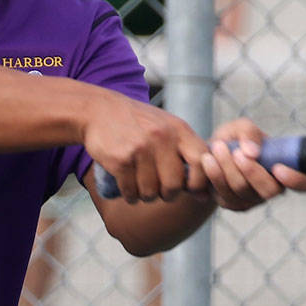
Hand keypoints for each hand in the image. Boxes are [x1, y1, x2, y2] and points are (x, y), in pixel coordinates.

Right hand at [83, 90, 209, 202]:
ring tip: (141, 186)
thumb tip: (205, 196)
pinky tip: (128, 188)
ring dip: (145, 195)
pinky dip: (130, 195)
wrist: (100, 110)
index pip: (201, 161)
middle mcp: (162, 137)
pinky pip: (131, 192)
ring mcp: (141, 149)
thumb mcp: (168, 127)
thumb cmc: (139, 124)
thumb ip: (188, 154)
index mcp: (179, 129)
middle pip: (174, 185)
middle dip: (167, 194)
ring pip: (151, 192)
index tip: (189, 187)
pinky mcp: (121, 160)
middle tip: (159, 189)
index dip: (199, 181)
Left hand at [200, 118, 305, 210]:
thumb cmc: (234, 140)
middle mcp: (273, 187)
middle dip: (252, 171)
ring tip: (217, 147)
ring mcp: (253, 199)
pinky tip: (208, 160)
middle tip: (237, 153)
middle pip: (270, 191)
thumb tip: (252, 152)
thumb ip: (248, 132)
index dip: (296, 180)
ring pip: (244, 191)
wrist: (209, 153)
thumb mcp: (241, 127)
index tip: (278, 168)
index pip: (305, 184)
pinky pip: (225, 196)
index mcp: (286, 168)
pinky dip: (215, 175)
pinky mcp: (233, 205)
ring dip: (228, 168)